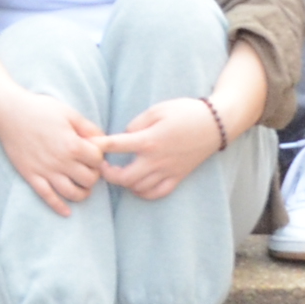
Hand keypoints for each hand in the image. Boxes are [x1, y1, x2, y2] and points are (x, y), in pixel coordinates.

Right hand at [0, 90, 107, 217]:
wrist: (8, 113)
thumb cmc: (40, 110)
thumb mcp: (69, 113)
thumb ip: (89, 127)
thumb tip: (103, 140)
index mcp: (73, 145)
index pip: (98, 160)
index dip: (99, 157)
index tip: (94, 153)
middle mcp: (61, 162)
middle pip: (89, 179)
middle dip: (93, 175)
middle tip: (89, 168)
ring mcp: (46, 171)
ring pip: (72, 193)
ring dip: (82, 193)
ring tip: (83, 187)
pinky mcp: (32, 176)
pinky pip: (48, 197)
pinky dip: (59, 207)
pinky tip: (67, 212)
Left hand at [99, 97, 224, 202]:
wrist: (216, 124)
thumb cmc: (185, 112)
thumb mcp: (157, 110)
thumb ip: (136, 123)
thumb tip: (122, 136)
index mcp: (149, 140)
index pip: (115, 146)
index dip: (97, 146)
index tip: (88, 145)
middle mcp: (156, 159)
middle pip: (123, 178)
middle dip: (106, 174)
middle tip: (101, 165)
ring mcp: (168, 171)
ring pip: (138, 188)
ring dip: (124, 183)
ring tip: (119, 172)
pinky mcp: (178, 177)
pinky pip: (156, 193)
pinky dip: (143, 192)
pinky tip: (137, 184)